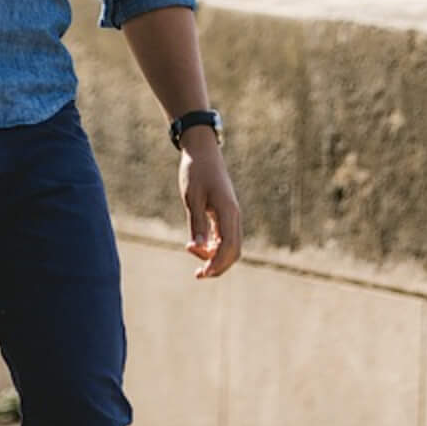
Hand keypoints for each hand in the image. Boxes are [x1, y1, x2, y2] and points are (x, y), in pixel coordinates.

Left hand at [179, 134, 241, 278]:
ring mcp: (230, 214)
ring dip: (215, 257)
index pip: (229, 247)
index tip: (202, 274)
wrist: (202, 150)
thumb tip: (196, 247)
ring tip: (192, 255)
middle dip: (218, 266)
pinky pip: (223, 236)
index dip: (218, 264)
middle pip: (233, 251)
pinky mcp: (224, 212)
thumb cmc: (196, 171)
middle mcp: (233, 215)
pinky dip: (213, 247)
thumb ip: (196, 223)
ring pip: (229, 245)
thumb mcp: (192, 197)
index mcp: (228, 211)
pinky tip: (197, 247)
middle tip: (198, 275)